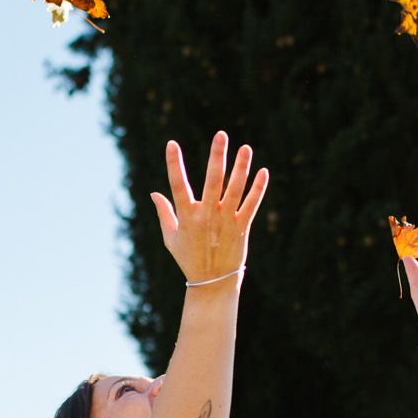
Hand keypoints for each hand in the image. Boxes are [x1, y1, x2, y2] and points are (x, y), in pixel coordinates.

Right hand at [151, 131, 269, 284]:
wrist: (213, 283)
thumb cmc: (189, 259)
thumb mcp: (171, 239)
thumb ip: (164, 213)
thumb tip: (153, 193)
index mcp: (187, 217)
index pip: (178, 186)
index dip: (174, 164)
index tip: (171, 144)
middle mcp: (207, 217)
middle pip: (212, 182)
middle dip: (217, 157)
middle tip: (221, 135)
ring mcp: (226, 222)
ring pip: (235, 190)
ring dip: (241, 168)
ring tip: (246, 147)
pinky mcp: (242, 228)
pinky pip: (252, 205)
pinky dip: (258, 189)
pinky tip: (263, 171)